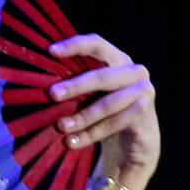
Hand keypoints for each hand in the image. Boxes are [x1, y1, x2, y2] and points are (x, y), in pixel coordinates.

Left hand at [45, 33, 158, 189]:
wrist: (133, 146)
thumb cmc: (106, 115)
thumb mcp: (91, 97)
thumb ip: (76, 87)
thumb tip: (44, 87)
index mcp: (118, 59)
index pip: (97, 44)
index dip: (75, 45)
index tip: (51, 50)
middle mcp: (134, 71)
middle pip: (101, 75)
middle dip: (75, 85)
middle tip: (53, 94)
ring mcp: (144, 90)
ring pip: (107, 104)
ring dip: (82, 117)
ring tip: (61, 127)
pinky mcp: (145, 113)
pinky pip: (114, 123)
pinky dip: (91, 134)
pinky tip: (73, 142)